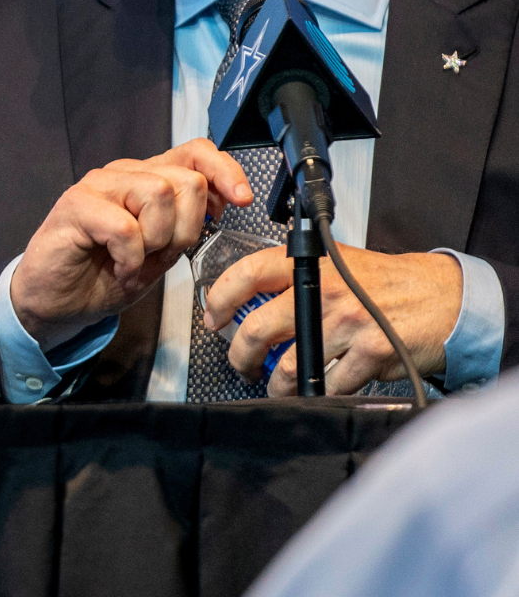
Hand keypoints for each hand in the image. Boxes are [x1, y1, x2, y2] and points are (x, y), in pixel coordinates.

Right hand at [11, 139, 251, 346]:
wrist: (57, 301)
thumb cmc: (103, 274)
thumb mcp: (161, 252)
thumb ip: (187, 224)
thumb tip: (224, 200)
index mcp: (146, 179)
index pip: (196, 152)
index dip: (224, 170)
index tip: (239, 200)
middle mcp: (123, 174)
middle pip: (186, 180)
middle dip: (186, 228)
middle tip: (160, 253)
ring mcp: (97, 186)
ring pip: (159, 194)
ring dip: (156, 240)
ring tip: (134, 259)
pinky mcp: (75, 205)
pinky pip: (126, 227)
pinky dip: (130, 257)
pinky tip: (118, 265)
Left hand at [204, 244, 461, 394]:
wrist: (441, 297)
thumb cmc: (384, 283)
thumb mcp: (334, 263)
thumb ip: (295, 276)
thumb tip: (250, 302)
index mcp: (309, 264)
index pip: (246, 274)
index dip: (220, 298)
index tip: (213, 317)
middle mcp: (323, 290)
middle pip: (258, 329)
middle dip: (240, 355)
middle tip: (240, 363)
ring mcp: (347, 323)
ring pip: (289, 366)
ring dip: (276, 384)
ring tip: (275, 385)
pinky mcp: (370, 353)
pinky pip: (329, 384)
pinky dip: (319, 392)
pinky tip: (318, 390)